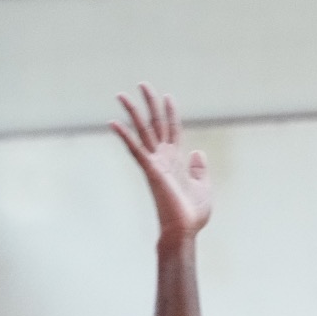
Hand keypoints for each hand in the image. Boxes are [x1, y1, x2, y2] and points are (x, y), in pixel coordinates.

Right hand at [110, 84, 211, 244]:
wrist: (185, 230)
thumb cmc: (192, 215)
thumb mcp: (203, 187)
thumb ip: (199, 169)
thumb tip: (197, 153)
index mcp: (176, 161)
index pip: (172, 130)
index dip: (170, 113)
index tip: (167, 97)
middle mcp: (163, 158)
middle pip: (155, 124)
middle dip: (149, 104)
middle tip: (142, 84)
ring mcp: (155, 163)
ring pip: (142, 132)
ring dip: (132, 113)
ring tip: (121, 95)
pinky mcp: (150, 171)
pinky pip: (135, 150)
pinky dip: (125, 136)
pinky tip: (113, 123)